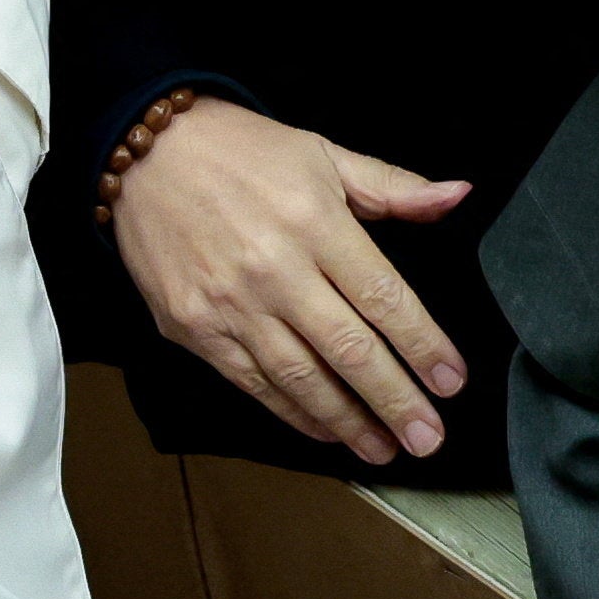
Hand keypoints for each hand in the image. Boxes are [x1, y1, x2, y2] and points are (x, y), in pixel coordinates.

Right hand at [107, 97, 471, 466]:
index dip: (424, 345)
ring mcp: (229, 302)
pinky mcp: (192, 326)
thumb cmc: (237, 150)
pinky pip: (252, 381)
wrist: (141, 152)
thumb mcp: (321, 153)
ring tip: (384, 448)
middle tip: (428, 438)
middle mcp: (273, 267)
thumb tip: (457, 196)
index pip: (383, 297)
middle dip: (395, 401)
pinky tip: (324, 429)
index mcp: (313, 220)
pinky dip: (292, 411)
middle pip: (349, 349)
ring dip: (348, 420)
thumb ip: (392, 186)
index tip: (452, 382)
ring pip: (301, 377)